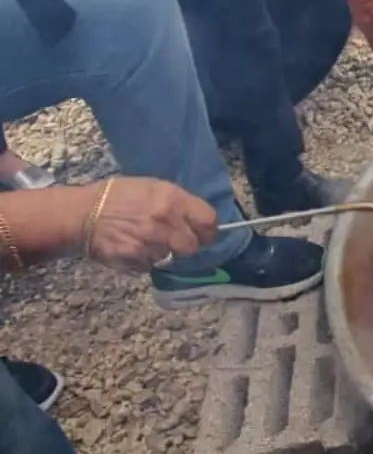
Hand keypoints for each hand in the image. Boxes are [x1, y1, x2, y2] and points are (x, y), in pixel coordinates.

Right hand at [80, 177, 218, 273]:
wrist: (82, 213)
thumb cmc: (120, 196)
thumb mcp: (153, 187)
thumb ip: (178, 202)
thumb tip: (197, 218)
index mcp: (173, 200)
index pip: (208, 221)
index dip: (208, 230)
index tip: (204, 234)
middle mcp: (166, 222)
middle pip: (193, 247)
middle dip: (187, 246)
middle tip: (176, 241)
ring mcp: (150, 243)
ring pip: (172, 258)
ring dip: (164, 253)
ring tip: (148, 242)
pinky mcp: (135, 259)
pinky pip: (151, 266)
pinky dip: (146, 261)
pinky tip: (134, 248)